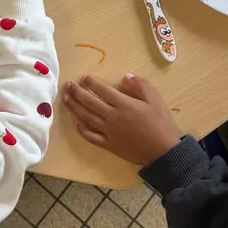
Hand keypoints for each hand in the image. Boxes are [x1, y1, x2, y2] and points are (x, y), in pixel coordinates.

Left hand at [62, 73, 181, 165]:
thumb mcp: (155, 100)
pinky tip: (76, 121)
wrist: (162, 151)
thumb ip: (141, 86)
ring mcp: (108, 132)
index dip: (91, 82)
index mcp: (124, 104)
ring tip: (65, 98)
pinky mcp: (108, 144)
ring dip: (74, 107)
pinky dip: (81, 128)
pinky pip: (90, 136)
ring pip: (86, 117)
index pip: (103, 90)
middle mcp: (112, 117)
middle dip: (77, 92)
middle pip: (89, 102)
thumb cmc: (160, 124)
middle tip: (68, 84)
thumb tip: (126, 76)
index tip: (84, 77)